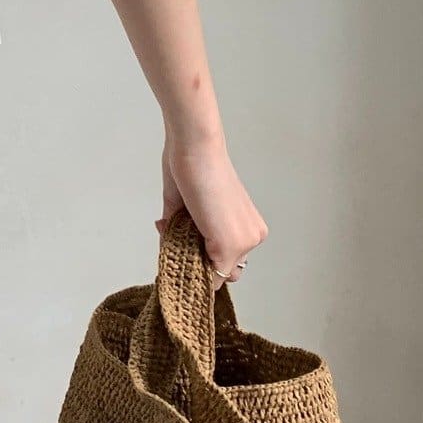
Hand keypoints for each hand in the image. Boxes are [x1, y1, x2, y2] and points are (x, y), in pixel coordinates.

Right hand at [157, 126, 266, 287]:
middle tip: (177, 243)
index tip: (180, 252)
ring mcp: (245, 242)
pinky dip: (189, 264)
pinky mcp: (230, 244)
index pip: (227, 262)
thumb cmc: (191, 168)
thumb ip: (183, 233)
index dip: (201, 260)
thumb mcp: (188, 209)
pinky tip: (173, 237)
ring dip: (193, 262)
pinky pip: (210, 272)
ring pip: (217, 273)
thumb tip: (169, 250)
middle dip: (200, 263)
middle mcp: (253, 237)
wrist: (194, 148)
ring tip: (174, 234)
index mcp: (248, 227)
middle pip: (226, 272)